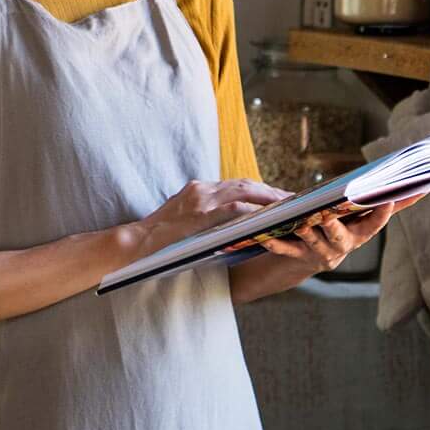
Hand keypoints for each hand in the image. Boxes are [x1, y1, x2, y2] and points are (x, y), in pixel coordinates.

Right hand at [131, 178, 288, 258]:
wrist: (134, 245)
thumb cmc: (160, 242)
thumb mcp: (185, 223)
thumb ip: (207, 220)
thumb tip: (235, 228)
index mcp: (198, 190)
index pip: (237, 185)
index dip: (260, 190)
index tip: (279, 197)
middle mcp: (202, 189)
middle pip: (245, 184)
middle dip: (271, 192)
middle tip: (295, 200)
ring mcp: (200, 199)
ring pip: (244, 191)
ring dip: (270, 198)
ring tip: (290, 207)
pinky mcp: (200, 213)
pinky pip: (235, 208)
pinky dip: (255, 210)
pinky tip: (271, 217)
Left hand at [256, 190, 428, 272]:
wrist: (311, 259)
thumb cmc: (344, 228)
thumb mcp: (365, 217)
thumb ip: (392, 204)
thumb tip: (426, 185)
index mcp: (360, 234)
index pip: (375, 225)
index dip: (382, 213)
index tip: (387, 198)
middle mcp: (342, 246)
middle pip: (339, 235)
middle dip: (334, 226)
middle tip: (327, 215)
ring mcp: (320, 253)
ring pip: (313, 241)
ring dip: (306, 231)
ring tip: (300, 220)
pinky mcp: (298, 257)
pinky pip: (286, 251)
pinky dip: (277, 244)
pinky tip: (266, 237)